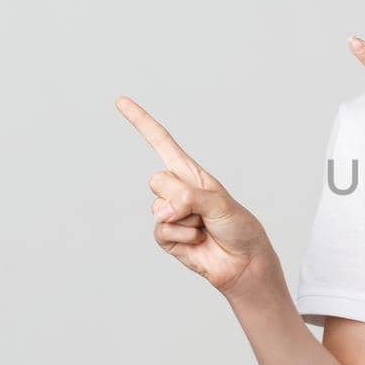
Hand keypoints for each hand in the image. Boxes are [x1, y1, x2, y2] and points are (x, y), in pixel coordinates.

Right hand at [116, 95, 279, 296]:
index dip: (141, 122)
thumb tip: (161, 210)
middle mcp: (177, 191)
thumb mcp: (219, 203)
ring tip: (204, 227)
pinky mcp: (166, 237)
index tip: (121, 101)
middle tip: (203, 211)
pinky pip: (161, 231)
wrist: (243, 262)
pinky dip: (182, 237)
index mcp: (191, 174)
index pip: (161, 143)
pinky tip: (197, 241)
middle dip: (179, 196)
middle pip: (156, 180)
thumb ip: (189, 198)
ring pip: (158, 208)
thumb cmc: (238, 227)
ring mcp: (169, 214)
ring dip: (185, 221)